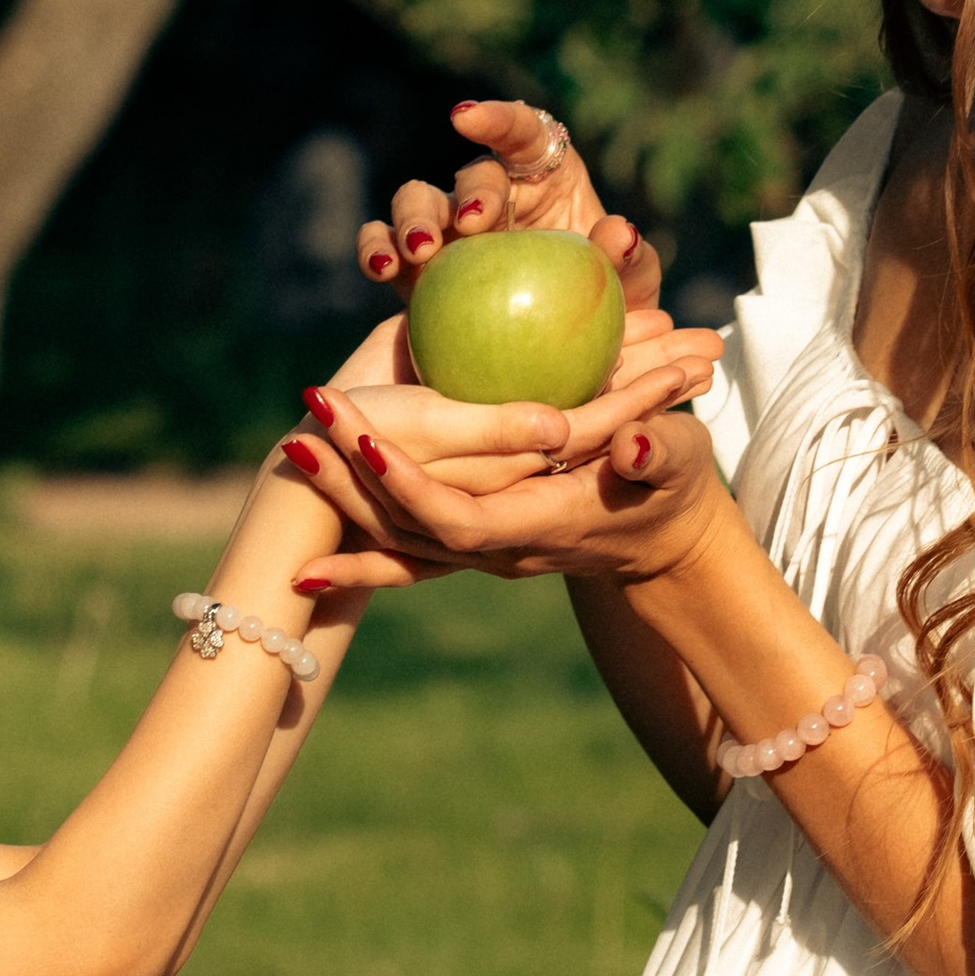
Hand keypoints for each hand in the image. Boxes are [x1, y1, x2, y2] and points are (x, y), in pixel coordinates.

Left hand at [288, 391, 730, 592]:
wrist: (663, 541)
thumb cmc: (675, 488)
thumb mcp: (680, 462)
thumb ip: (660, 452)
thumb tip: (635, 443)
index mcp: (542, 525)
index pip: (462, 519)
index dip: (412, 487)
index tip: (369, 440)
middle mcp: (500, 549)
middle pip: (411, 530)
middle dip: (355, 481)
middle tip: (308, 423)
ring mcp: (480, 552)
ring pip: (398, 539)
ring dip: (342, 498)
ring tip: (294, 443)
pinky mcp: (469, 542)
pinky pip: (402, 551)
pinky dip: (355, 547)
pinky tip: (307, 529)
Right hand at [362, 97, 635, 296]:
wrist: (569, 356)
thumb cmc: (608, 306)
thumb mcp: (634, 287)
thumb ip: (632, 260)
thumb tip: (621, 233)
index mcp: (544, 176)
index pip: (522, 133)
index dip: (495, 119)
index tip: (465, 118)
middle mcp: (491, 194)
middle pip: (469, 175)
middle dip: (466, 193)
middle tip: (471, 224)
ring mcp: (448, 228)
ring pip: (415, 199)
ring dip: (411, 218)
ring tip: (417, 251)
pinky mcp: (415, 265)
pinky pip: (383, 243)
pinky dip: (375, 247)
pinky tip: (381, 269)